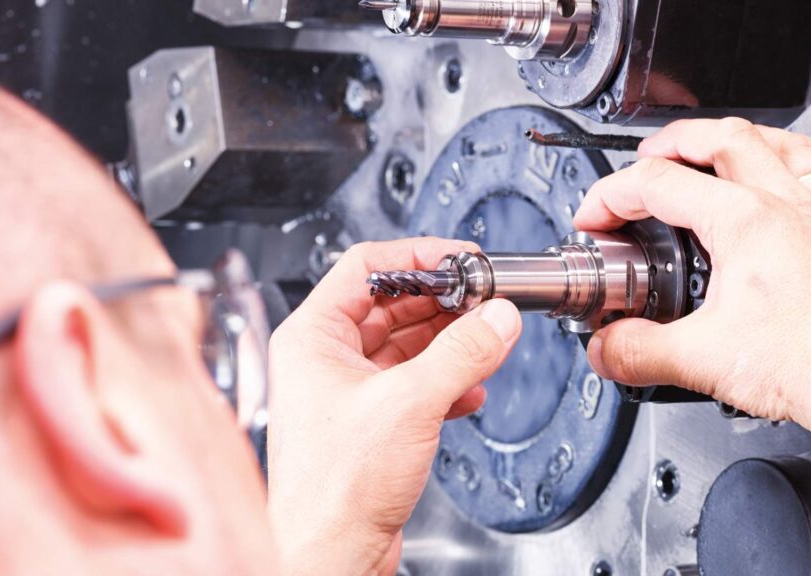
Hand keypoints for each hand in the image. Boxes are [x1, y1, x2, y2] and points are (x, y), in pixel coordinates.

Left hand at [266, 238, 520, 575]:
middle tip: (485, 300)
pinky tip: (470, 389)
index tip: (462, 259)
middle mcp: (326, 358)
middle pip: (394, 302)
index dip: (420, 255)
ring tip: (486, 341)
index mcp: (313, 336)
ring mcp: (350, 390)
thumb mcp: (410, 404)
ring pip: (409, 343)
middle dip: (445, 301)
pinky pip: (416, 382)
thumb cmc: (334, 490)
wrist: (330, 556)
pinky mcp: (373, 421)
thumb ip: (461, 352)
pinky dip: (447, 381)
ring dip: (450, 342)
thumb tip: (497, 318)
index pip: (368, 265)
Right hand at [573, 118, 810, 423]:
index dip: (612, 195)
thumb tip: (606, 348)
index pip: (658, 184)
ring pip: (788, 144)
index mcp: (743, 221)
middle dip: (676, 140)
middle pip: (725, 138)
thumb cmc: (805, 364)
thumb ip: (638, 351)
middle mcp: (788, 205)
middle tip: (651, 155)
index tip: (596, 218)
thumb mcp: (697, 360)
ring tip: (723, 143)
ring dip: (747, 137)